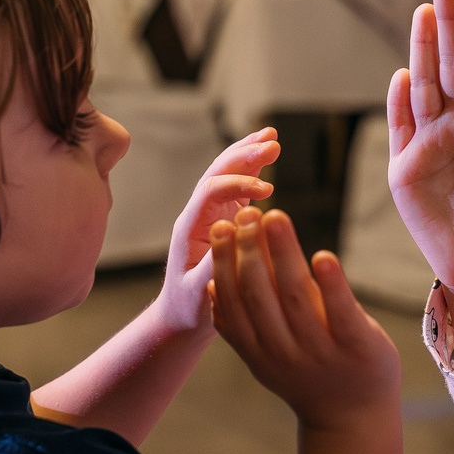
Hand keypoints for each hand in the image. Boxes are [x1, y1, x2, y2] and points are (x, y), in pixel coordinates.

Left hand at [150, 129, 280, 332]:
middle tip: (272, 141)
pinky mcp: (225, 219)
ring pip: (227, 175)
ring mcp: (211, 214)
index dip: (238, 185)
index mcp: (190, 228)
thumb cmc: (189, 308)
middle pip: (218, 174)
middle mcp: (198, 214)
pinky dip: (253, 170)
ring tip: (272, 137)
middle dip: (244, 155)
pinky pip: (238, 187)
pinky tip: (268, 156)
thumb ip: (212, 268)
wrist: (181, 315)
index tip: (269, 190)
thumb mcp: (199, 295)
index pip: (211, 192)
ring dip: (248, 154)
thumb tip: (231, 241)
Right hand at [210, 208, 398, 432]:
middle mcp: (283, 352)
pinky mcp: (358, 347)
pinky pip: (341, 311)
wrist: (353, 420)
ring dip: (283, 253)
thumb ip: (246, 320)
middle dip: (248, 250)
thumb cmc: (308, 375)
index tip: (221, 226)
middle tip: (246, 212)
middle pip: (259, 294)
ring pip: (295, 296)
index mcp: (256, 351)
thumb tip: (214, 276)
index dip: (224, 263)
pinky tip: (323, 255)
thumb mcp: (267, 353)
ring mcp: (321, 351)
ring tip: (275, 216)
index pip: (232, 303)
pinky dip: (331, 283)